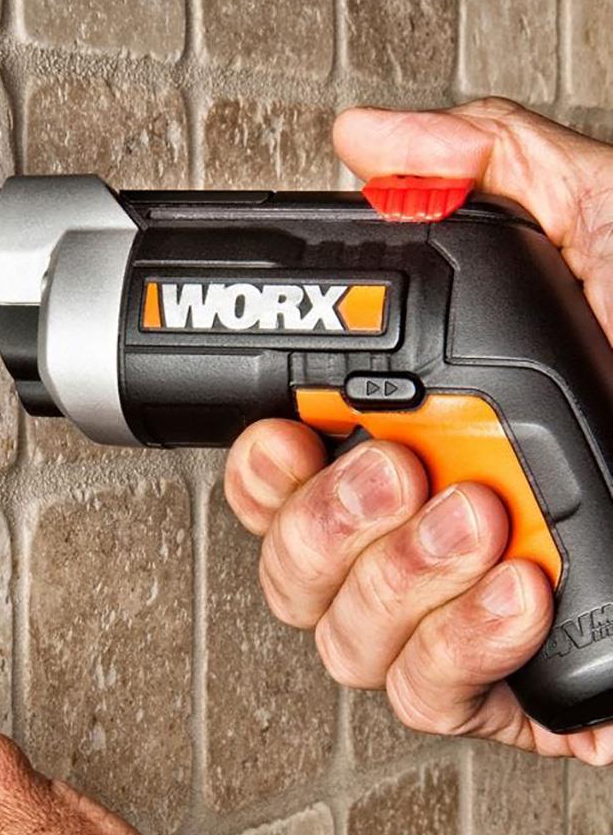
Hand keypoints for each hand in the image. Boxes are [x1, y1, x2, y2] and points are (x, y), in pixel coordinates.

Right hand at [226, 98, 612, 763]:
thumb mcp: (602, 238)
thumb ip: (491, 171)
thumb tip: (372, 140)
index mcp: (418, 441)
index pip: (281, 478)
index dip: (257, 466)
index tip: (285, 432)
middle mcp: (419, 534)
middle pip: (288, 568)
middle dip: (323, 523)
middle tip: (400, 472)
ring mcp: (456, 615)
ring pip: (343, 638)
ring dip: (392, 579)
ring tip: (474, 520)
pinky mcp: (506, 689)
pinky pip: (426, 694)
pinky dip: (458, 646)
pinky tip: (517, 589)